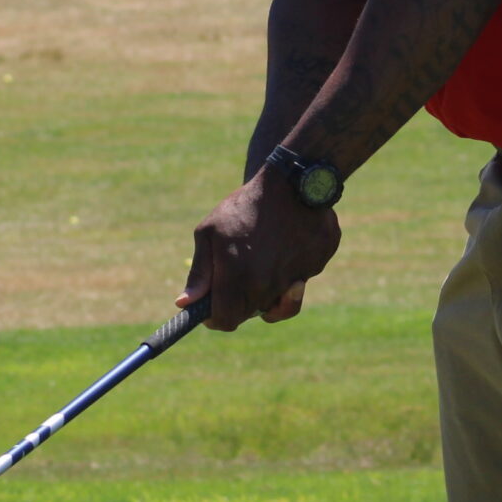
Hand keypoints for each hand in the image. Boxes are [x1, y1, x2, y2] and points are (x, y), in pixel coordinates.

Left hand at [179, 171, 341, 330]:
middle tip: (237, 272)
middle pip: (252, 313)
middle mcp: (268, 286)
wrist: (290, 180)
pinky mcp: (317, 265)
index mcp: (238, 279)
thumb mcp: (210, 233)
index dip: (215, 318)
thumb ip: (200, 272)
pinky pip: (300, 279)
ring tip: (262, 254)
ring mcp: (297, 278)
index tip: (211, 308)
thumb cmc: (243, 206)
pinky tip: (285, 242)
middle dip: (241, 301)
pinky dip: (291, 268)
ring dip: (267, 287)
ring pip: (278, 300)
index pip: (226, 321)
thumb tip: (184, 304)